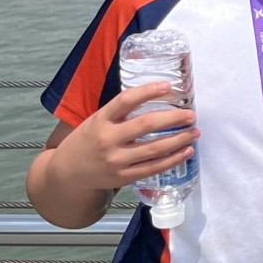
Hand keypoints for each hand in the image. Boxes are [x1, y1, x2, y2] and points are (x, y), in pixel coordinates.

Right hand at [53, 83, 198, 194]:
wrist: (67, 173)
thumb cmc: (88, 141)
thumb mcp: (96, 121)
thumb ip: (120, 112)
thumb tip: (156, 96)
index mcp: (101, 120)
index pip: (125, 100)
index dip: (147, 91)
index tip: (168, 86)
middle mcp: (108, 139)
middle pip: (146, 125)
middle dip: (173, 118)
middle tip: (191, 114)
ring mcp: (116, 160)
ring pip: (155, 148)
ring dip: (180, 139)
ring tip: (195, 131)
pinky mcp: (124, 177)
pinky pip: (154, 167)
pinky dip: (174, 159)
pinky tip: (187, 151)